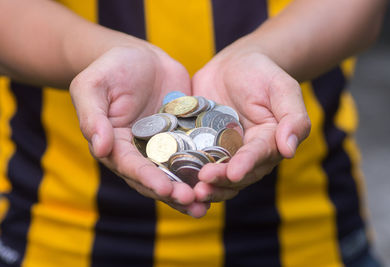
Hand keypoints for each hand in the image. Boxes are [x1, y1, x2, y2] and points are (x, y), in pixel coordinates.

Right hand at [70, 46, 208, 216]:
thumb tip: (99, 148)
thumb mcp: (93, 86)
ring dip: (190, 188)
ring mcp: (164, 145)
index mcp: (116, 145)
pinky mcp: (183, 136)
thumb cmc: (111, 68)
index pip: (131, 166)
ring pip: (176, 172)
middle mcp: (140, 152)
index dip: (147, 178)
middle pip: (156, 177)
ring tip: (207, 203)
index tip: (165, 189)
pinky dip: (204, 166)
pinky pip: (194, 152)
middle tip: (193, 202)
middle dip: (173, 192)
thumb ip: (92, 117)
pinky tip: (220, 177)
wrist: (141, 57)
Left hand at [192, 38, 310, 201]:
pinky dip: (185, 170)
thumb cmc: (262, 73)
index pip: (258, 157)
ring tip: (188, 189)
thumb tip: (289, 150)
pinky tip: (171, 175)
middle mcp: (245, 154)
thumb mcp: (282, 88)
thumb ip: (293, 118)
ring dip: (204, 185)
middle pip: (235, 175)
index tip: (234, 173)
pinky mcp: (202, 146)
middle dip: (220, 181)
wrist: (235, 65)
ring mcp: (222, 152)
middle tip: (203, 185)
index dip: (246, 165)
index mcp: (268, 142)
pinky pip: (194, 160)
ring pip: (215, 175)